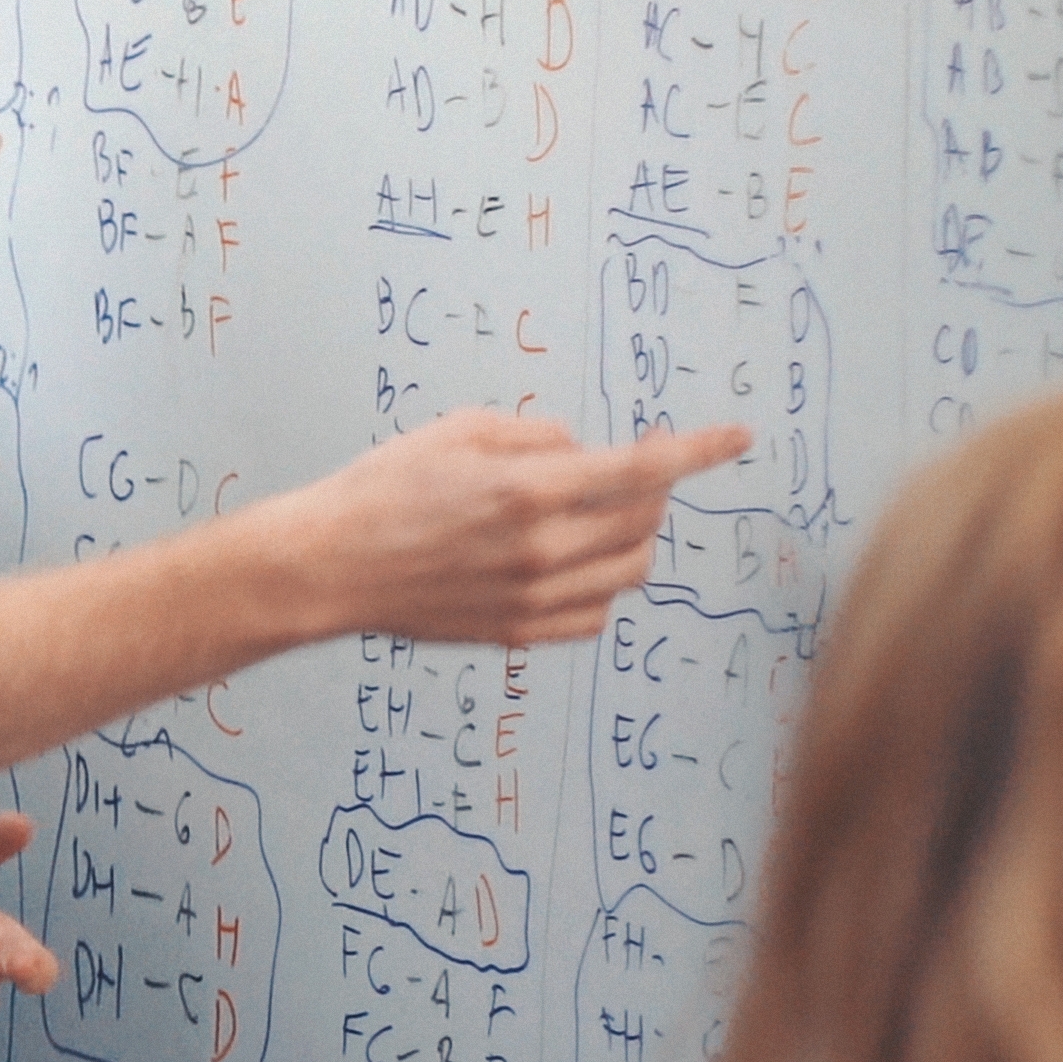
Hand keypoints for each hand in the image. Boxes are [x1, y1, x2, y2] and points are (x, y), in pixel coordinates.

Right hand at [269, 412, 752, 647]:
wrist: (325, 567)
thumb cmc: (379, 490)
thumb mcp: (455, 431)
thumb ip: (532, 434)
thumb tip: (579, 449)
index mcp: (528, 489)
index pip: (644, 469)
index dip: (700, 450)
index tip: (737, 437)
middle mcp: (542, 547)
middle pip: (644, 519)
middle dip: (654, 487)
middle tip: (633, 467)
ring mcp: (532, 596)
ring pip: (628, 570)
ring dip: (632, 537)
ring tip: (600, 517)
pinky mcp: (516, 631)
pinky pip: (594, 615)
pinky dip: (601, 587)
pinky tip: (574, 565)